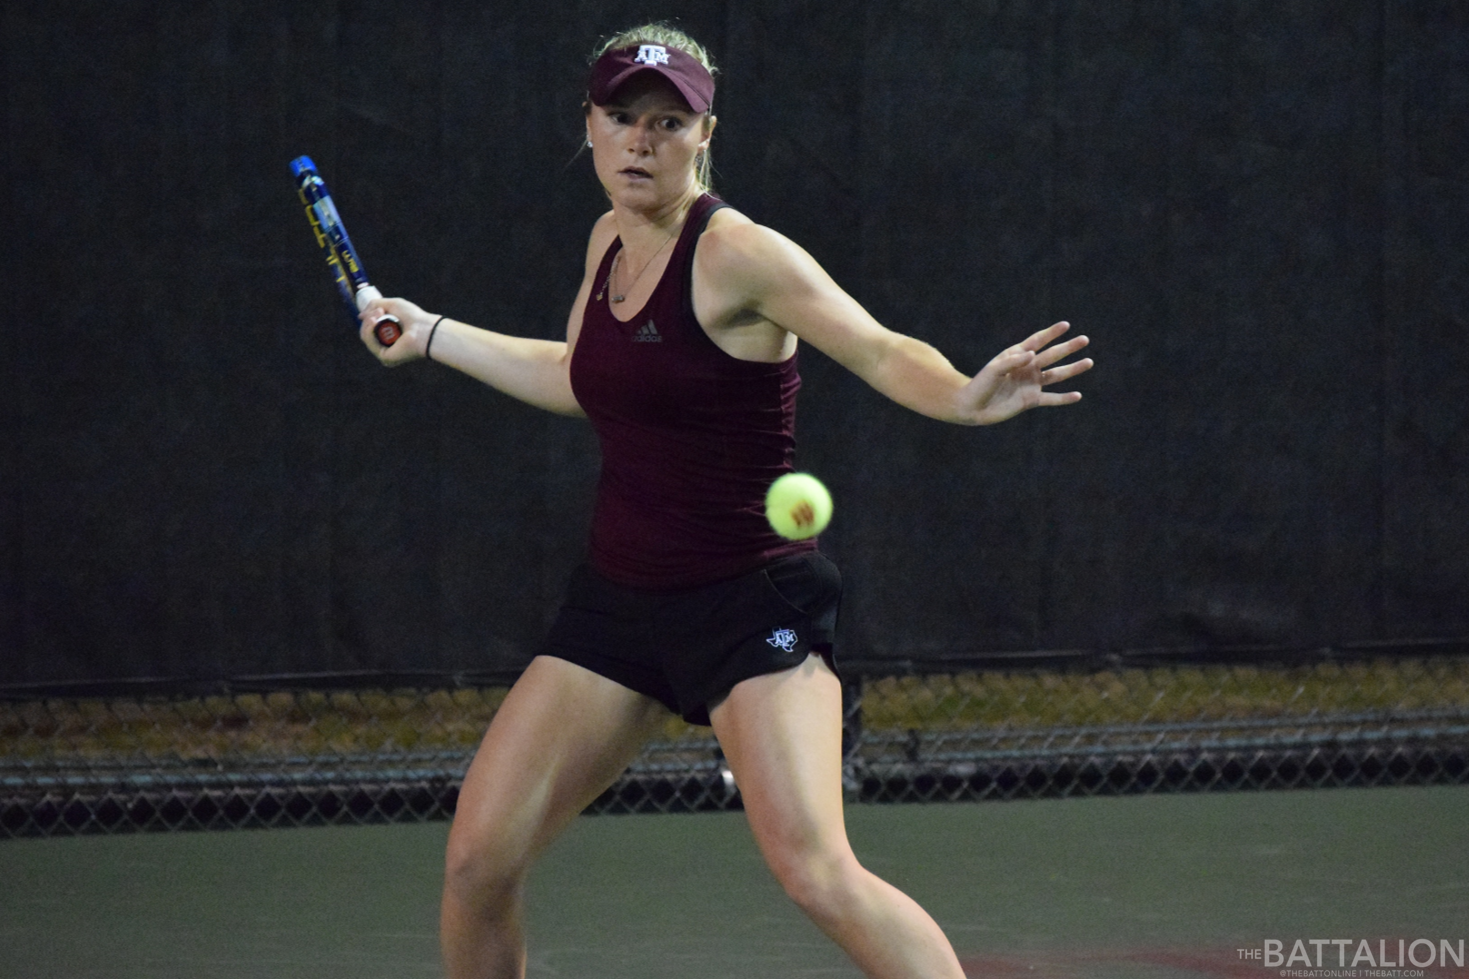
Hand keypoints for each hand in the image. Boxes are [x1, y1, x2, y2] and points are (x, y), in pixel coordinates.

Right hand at [357, 296, 435, 365]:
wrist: (424, 328)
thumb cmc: (413, 317)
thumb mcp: (392, 304)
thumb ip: (375, 305)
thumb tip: (360, 316)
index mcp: (390, 334)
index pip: (372, 327)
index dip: (369, 318)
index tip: (376, 309)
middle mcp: (387, 345)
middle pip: (367, 332)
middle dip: (369, 319)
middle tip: (379, 311)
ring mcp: (385, 353)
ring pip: (366, 337)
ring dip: (368, 323)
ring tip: (379, 314)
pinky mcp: (385, 358)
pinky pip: (369, 342)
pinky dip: (369, 330)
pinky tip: (374, 322)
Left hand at [960, 321, 1092, 424]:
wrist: (973, 407)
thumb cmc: (981, 384)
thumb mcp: (994, 369)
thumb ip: (1013, 361)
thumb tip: (1033, 355)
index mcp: (1017, 355)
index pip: (1038, 341)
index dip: (1051, 333)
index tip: (1066, 325)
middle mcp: (1027, 368)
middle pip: (1052, 356)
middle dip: (1068, 348)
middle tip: (1084, 339)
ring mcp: (1031, 384)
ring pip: (1056, 375)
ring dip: (1072, 370)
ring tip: (1088, 362)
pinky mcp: (1031, 400)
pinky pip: (1051, 398)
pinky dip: (1064, 398)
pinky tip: (1077, 395)